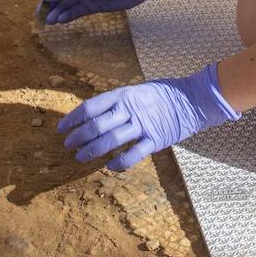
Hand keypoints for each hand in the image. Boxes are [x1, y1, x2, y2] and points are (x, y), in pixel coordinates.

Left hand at [57, 63, 239, 169]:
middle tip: (68, 144)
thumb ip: (119, 101)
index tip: (62, 128)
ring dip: (91, 151)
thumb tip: (96, 113)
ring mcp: (142, 126)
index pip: (91, 107)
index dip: (73, 118)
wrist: (194, 99)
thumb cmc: (165, 93)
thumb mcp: (138, 89)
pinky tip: (108, 166)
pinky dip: (118, 163)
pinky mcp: (155, 140)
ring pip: (110, 141)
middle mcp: (130, 110)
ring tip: (79, 157)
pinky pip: (132, 155)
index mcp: (124, 94)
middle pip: (96, 126)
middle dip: (78, 137)